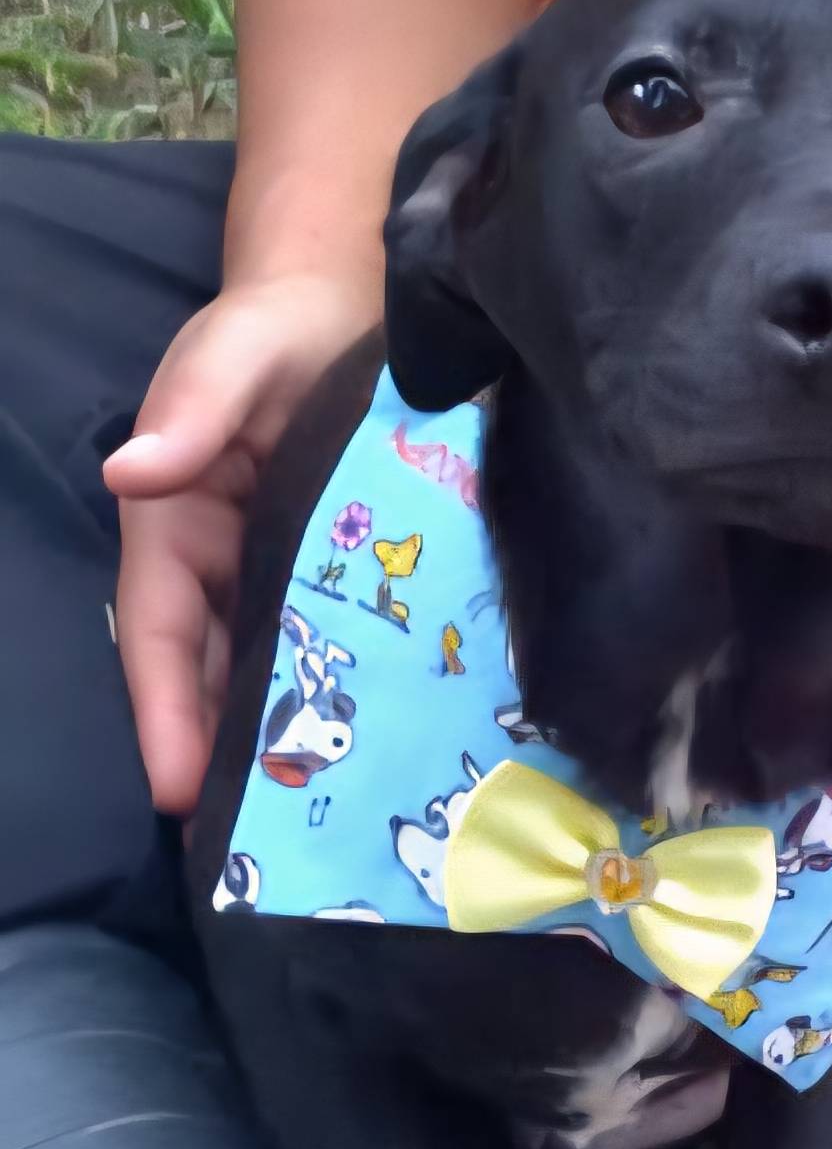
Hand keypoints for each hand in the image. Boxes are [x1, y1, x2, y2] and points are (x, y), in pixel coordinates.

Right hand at [104, 276, 378, 815]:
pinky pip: (333, 647)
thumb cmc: (272, 330)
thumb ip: (191, 411)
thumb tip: (135, 474)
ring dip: (291, 738)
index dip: (166, 715)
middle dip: (229, 757)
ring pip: (274, 672)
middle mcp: (221, 565)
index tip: (178, 790)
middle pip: (216, 677)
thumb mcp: (231, 358)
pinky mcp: (337, 578)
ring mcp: (280, 576)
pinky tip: (379, 746)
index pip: (162, 637)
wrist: (349, 306)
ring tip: (319, 820)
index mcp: (175, 527)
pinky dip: (343, 694)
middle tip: (258, 841)